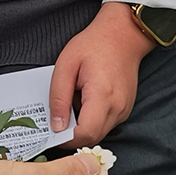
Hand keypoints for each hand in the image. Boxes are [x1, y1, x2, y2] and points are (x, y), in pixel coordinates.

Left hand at [49, 3, 153, 145]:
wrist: (122, 35)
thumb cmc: (94, 45)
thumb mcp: (66, 65)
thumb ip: (58, 97)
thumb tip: (56, 126)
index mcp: (103, 96)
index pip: (86, 134)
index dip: (66, 139)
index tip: (51, 132)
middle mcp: (118, 108)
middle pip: (92, 138)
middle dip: (72, 134)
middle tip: (56, 118)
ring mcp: (124, 110)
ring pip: (99, 133)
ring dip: (81, 126)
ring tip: (72, 101)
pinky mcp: (124, 109)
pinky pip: (105, 124)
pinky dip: (91, 119)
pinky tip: (83, 100)